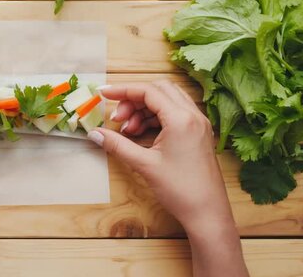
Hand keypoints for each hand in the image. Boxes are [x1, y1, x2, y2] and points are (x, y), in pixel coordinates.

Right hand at [88, 80, 233, 230]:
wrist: (207, 213)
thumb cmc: (181, 190)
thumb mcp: (144, 165)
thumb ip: (117, 145)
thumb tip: (95, 133)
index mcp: (181, 119)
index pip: (148, 91)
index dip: (123, 90)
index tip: (104, 94)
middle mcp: (193, 116)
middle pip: (159, 90)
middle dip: (134, 99)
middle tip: (117, 117)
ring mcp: (198, 124)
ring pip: (167, 100)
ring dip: (143, 109)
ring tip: (128, 130)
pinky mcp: (198, 133)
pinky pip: (174, 113)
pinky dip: (154, 118)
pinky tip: (141, 134)